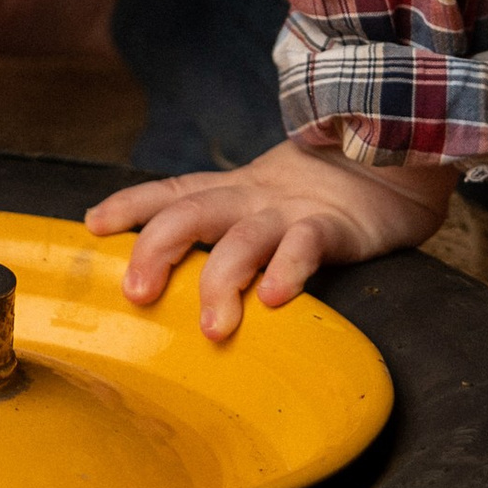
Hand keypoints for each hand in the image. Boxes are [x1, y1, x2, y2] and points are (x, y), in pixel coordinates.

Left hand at [86, 138, 457, 342]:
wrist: (394, 164)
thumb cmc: (318, 201)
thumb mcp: (261, 207)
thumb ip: (226, 234)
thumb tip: (172, 286)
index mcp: (231, 193)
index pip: (171, 192)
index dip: (131, 204)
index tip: (93, 225)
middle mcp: (252, 198)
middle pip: (192, 213)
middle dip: (157, 249)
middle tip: (136, 294)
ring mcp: (291, 210)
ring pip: (244, 238)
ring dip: (220, 279)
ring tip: (210, 324)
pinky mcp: (335, 226)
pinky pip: (307, 246)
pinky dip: (289, 269)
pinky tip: (275, 299)